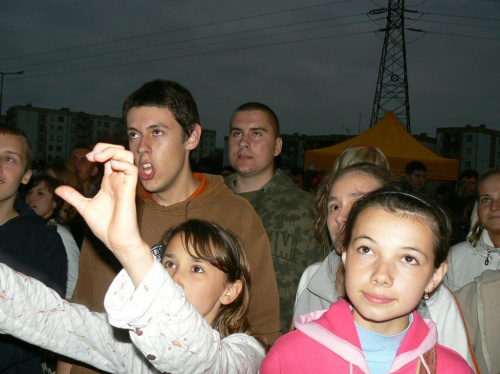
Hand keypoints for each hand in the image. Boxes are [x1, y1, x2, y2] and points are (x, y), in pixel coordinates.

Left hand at [56, 144, 151, 275]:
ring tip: (99, 158)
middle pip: (120, 151)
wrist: (115, 240)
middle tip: (92, 156)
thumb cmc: (105, 225)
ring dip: (114, 152)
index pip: (110, 156)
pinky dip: (122, 164)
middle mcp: (119, 179)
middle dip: (107, 147)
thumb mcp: (83, 207)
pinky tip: (111, 166)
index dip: (100, 151)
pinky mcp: (129, 191)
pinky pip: (132, 170)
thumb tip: (58, 189)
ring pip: (128, 157)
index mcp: (110, 181)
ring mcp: (125, 184)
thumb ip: (73, 196)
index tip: (87, 158)